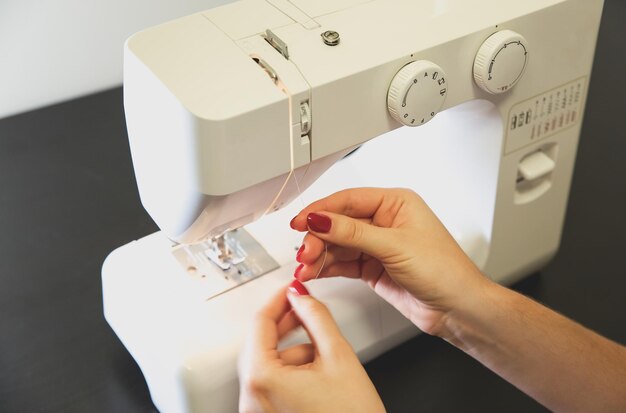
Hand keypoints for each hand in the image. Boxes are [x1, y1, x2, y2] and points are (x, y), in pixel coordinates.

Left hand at [238, 280, 385, 412]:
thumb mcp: (339, 356)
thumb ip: (317, 317)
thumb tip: (301, 296)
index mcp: (262, 380)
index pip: (260, 324)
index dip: (278, 300)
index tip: (290, 288)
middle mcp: (252, 400)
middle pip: (261, 344)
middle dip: (286, 326)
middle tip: (303, 308)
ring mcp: (257, 412)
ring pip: (268, 364)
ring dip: (292, 351)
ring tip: (321, 354)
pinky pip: (271, 384)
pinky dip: (290, 372)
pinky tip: (315, 374)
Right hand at [290, 188, 489, 337]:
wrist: (458, 308)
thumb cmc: (444, 271)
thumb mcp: (394, 246)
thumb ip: (353, 232)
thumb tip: (321, 218)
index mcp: (395, 203)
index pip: (348, 200)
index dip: (321, 210)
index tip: (300, 221)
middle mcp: (385, 221)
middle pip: (338, 223)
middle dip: (319, 238)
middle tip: (305, 253)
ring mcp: (377, 245)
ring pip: (337, 245)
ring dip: (319, 256)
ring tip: (306, 268)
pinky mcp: (372, 267)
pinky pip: (342, 263)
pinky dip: (326, 268)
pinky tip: (314, 272)